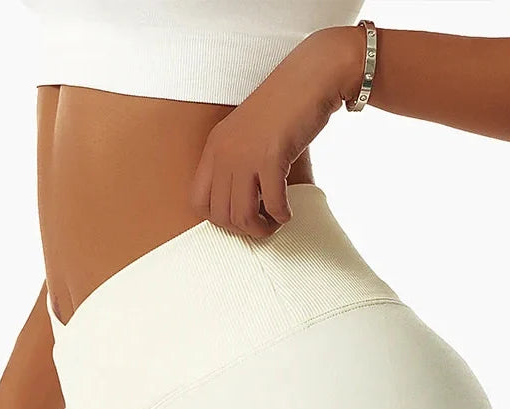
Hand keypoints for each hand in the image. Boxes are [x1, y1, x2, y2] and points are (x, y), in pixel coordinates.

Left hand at [190, 25, 365, 237]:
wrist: (310, 78)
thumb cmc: (285, 110)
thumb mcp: (249, 137)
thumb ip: (240, 166)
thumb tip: (246, 209)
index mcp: (214, 148)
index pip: (199, 202)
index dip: (220, 220)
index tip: (242, 216)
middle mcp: (224, 153)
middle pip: (220, 216)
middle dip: (244, 229)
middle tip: (264, 223)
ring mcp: (245, 156)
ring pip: (242, 216)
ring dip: (261, 228)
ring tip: (275, 221)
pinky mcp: (271, 158)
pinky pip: (272, 205)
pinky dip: (282, 216)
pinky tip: (289, 212)